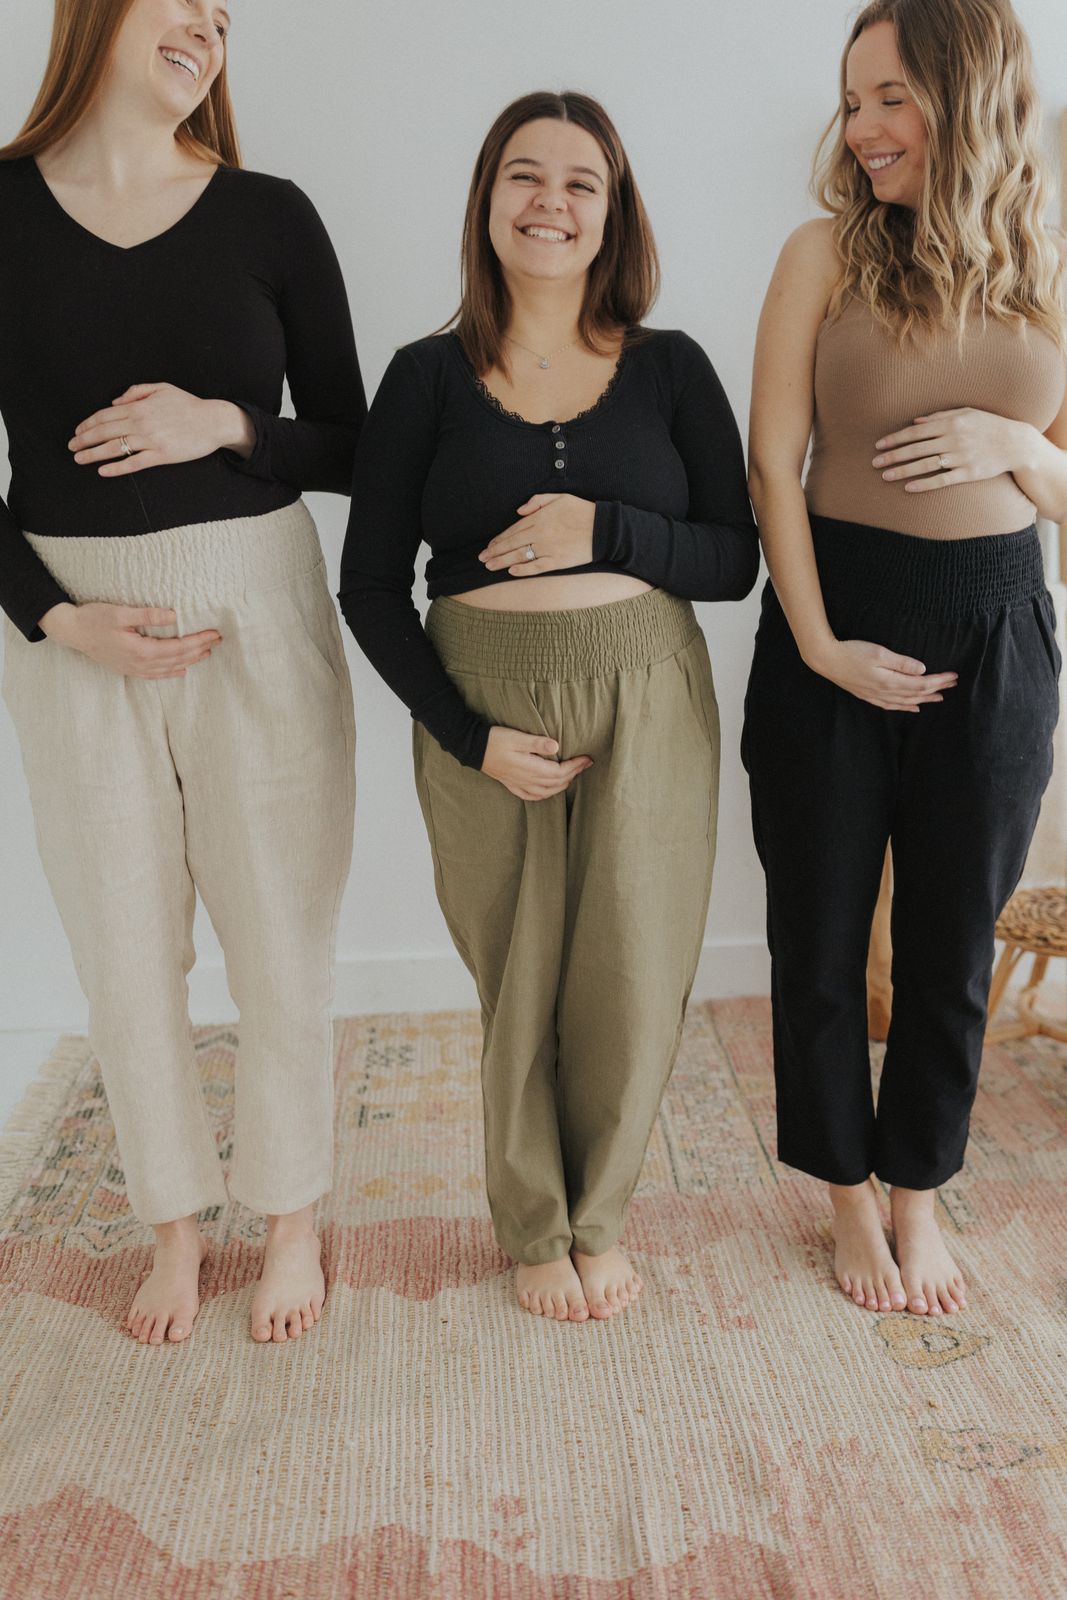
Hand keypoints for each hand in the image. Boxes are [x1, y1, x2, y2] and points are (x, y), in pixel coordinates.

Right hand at [39, 601, 221, 678]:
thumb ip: (148, 615)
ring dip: (190, 661)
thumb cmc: (94, 619)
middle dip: (199, 650)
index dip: (198, 641)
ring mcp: (134, 668)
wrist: (72, 632)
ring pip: (169, 668)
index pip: (178, 647)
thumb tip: (173, 616)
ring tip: (206, 653)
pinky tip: (181, 670)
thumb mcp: (120, 613)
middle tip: (217, 641)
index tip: (214, 634)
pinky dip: (171, 672)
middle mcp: (140, 663)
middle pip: (178, 659)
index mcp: (141, 650)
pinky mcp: (128, 668)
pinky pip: (155, 674)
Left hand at [69, 384, 254, 475]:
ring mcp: (151, 440)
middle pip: (104, 432)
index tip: (77, 432)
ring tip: (80, 459)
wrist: (213, 422)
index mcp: (139, 406)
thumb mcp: (162, 388)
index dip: (87, 424)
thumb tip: (115, 401)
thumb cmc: (188, 405)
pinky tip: (103, 471)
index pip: (105, 415)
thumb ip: (136, 392)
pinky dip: (117, 468)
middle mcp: (141, 423)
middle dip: (84, 440)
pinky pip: (134, 463)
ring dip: (93, 454)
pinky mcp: (161, 456)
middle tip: (71, 447)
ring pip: (114, 448)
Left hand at [479, 493, 594, 575]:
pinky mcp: (557, 561)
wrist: (604, 529)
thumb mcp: (560, 498)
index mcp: (540, 517)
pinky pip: (536, 567)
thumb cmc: (582, 511)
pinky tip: (511, 571)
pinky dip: (523, 569)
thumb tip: (519, 510)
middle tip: (482, 558)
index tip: (489, 545)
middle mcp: (541, 533)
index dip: (499, 539)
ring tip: (489, 566)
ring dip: (502, 561)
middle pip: (512, 544)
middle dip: (495, 551)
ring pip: (519, 556)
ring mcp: (548, 548)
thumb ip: (537, 501)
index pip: (513, 530)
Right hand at [481, 727, 592, 799]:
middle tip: (586, 764)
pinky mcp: (512, 785)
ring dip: (563, 784)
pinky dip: (545, 794)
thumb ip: (536, 743)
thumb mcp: (516, 737)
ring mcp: (519, 784)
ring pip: (547, 791)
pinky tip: (549, 790)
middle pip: (557, 783)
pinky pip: (533, 796)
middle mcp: (526, 780)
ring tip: (573, 774)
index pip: (560, 772)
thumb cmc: (495, 740)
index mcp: (530, 769)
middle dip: (574, 774)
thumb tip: (556, 746)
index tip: (587, 759)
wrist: (473, 749)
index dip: (576, 767)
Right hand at [809, 638, 957, 711]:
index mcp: (890, 681)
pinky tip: (913, 707)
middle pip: (917, 694)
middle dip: (937, 690)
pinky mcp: (868, 696)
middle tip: (953, 685)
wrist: (826, 660)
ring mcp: (876, 696)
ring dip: (924, 700)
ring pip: (906, 702)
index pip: (922, 684)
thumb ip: (902, 663)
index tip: (954, 676)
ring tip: (939, 698)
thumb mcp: (879, 652)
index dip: (940, 681)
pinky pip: (892, 706)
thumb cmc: (852, 652)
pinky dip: (906, 707)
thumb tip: (922, 670)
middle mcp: (885, 692)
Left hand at [872, 408, 1032, 492]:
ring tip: (885, 476)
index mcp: (951, 422)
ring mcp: (960, 457)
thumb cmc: (988, 425)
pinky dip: (924, 484)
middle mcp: (954, 439)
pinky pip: (942, 480)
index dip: (895, 439)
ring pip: (925, 465)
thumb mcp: (967, 413)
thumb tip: (916, 422)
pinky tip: (908, 488)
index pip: (916, 432)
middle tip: (874, 463)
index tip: (879, 445)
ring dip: (903, 471)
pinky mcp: (968, 473)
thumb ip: (940, 416)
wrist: (1016, 443)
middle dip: (893, 456)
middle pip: (916, 449)